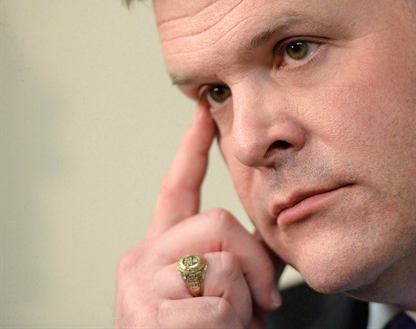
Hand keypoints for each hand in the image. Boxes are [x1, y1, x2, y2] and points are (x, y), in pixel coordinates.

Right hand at [115, 106, 281, 327]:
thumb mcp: (222, 297)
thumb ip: (234, 265)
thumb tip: (269, 257)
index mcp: (159, 251)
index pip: (177, 189)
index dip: (192, 149)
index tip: (204, 114)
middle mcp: (141, 260)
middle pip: (218, 222)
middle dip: (255, 262)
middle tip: (264, 300)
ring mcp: (140, 288)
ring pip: (223, 265)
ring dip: (243, 304)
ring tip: (229, 327)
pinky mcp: (149, 316)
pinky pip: (218, 305)